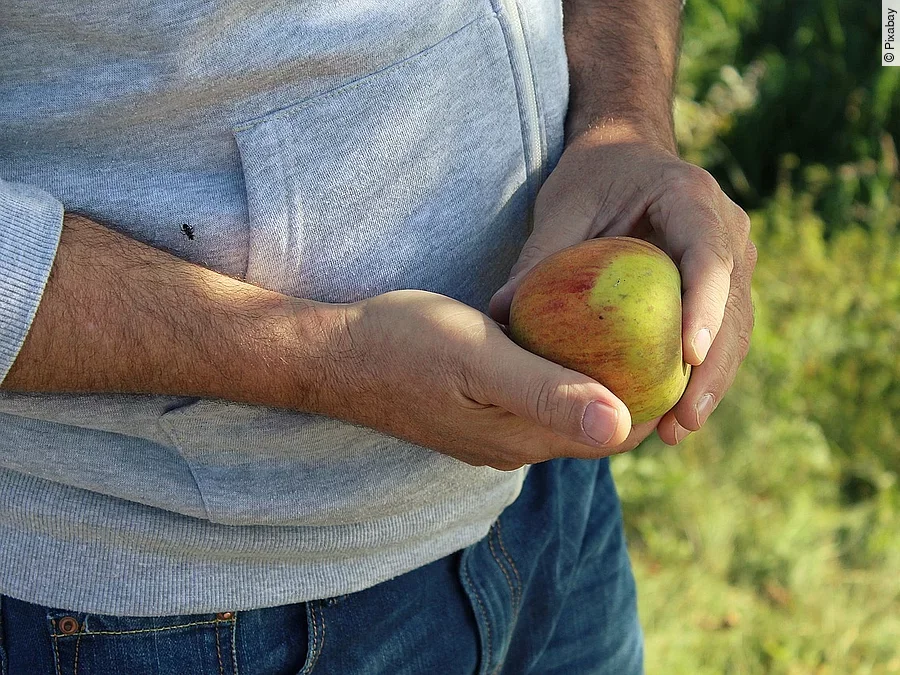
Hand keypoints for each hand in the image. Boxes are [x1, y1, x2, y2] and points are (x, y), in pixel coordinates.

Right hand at [315, 290, 647, 470]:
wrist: (334, 356)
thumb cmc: (404, 346)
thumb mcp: (479, 359)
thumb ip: (547, 392)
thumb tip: (621, 426)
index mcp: (523, 439)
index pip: (614, 435)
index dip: (656, 401)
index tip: (685, 354)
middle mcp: (513, 445)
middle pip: (594, 426)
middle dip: (635, 390)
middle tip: (666, 334)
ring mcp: (491, 432)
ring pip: (564, 412)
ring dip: (599, 381)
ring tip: (629, 332)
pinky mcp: (474, 413)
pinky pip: (536, 399)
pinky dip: (562, 374)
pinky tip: (565, 337)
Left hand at [488, 125, 756, 445]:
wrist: (626, 152)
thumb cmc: (591, 176)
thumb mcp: (562, 206)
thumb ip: (540, 257)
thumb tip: (499, 317)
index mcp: (692, 198)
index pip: (708, 256)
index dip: (705, 306)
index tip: (688, 355)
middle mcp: (727, 227)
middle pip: (734, 305)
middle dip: (713, 367)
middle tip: (684, 420)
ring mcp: (733, 256)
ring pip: (736, 327)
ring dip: (712, 381)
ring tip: (679, 429)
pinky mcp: (723, 284)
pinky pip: (720, 332)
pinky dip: (701, 372)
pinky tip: (674, 413)